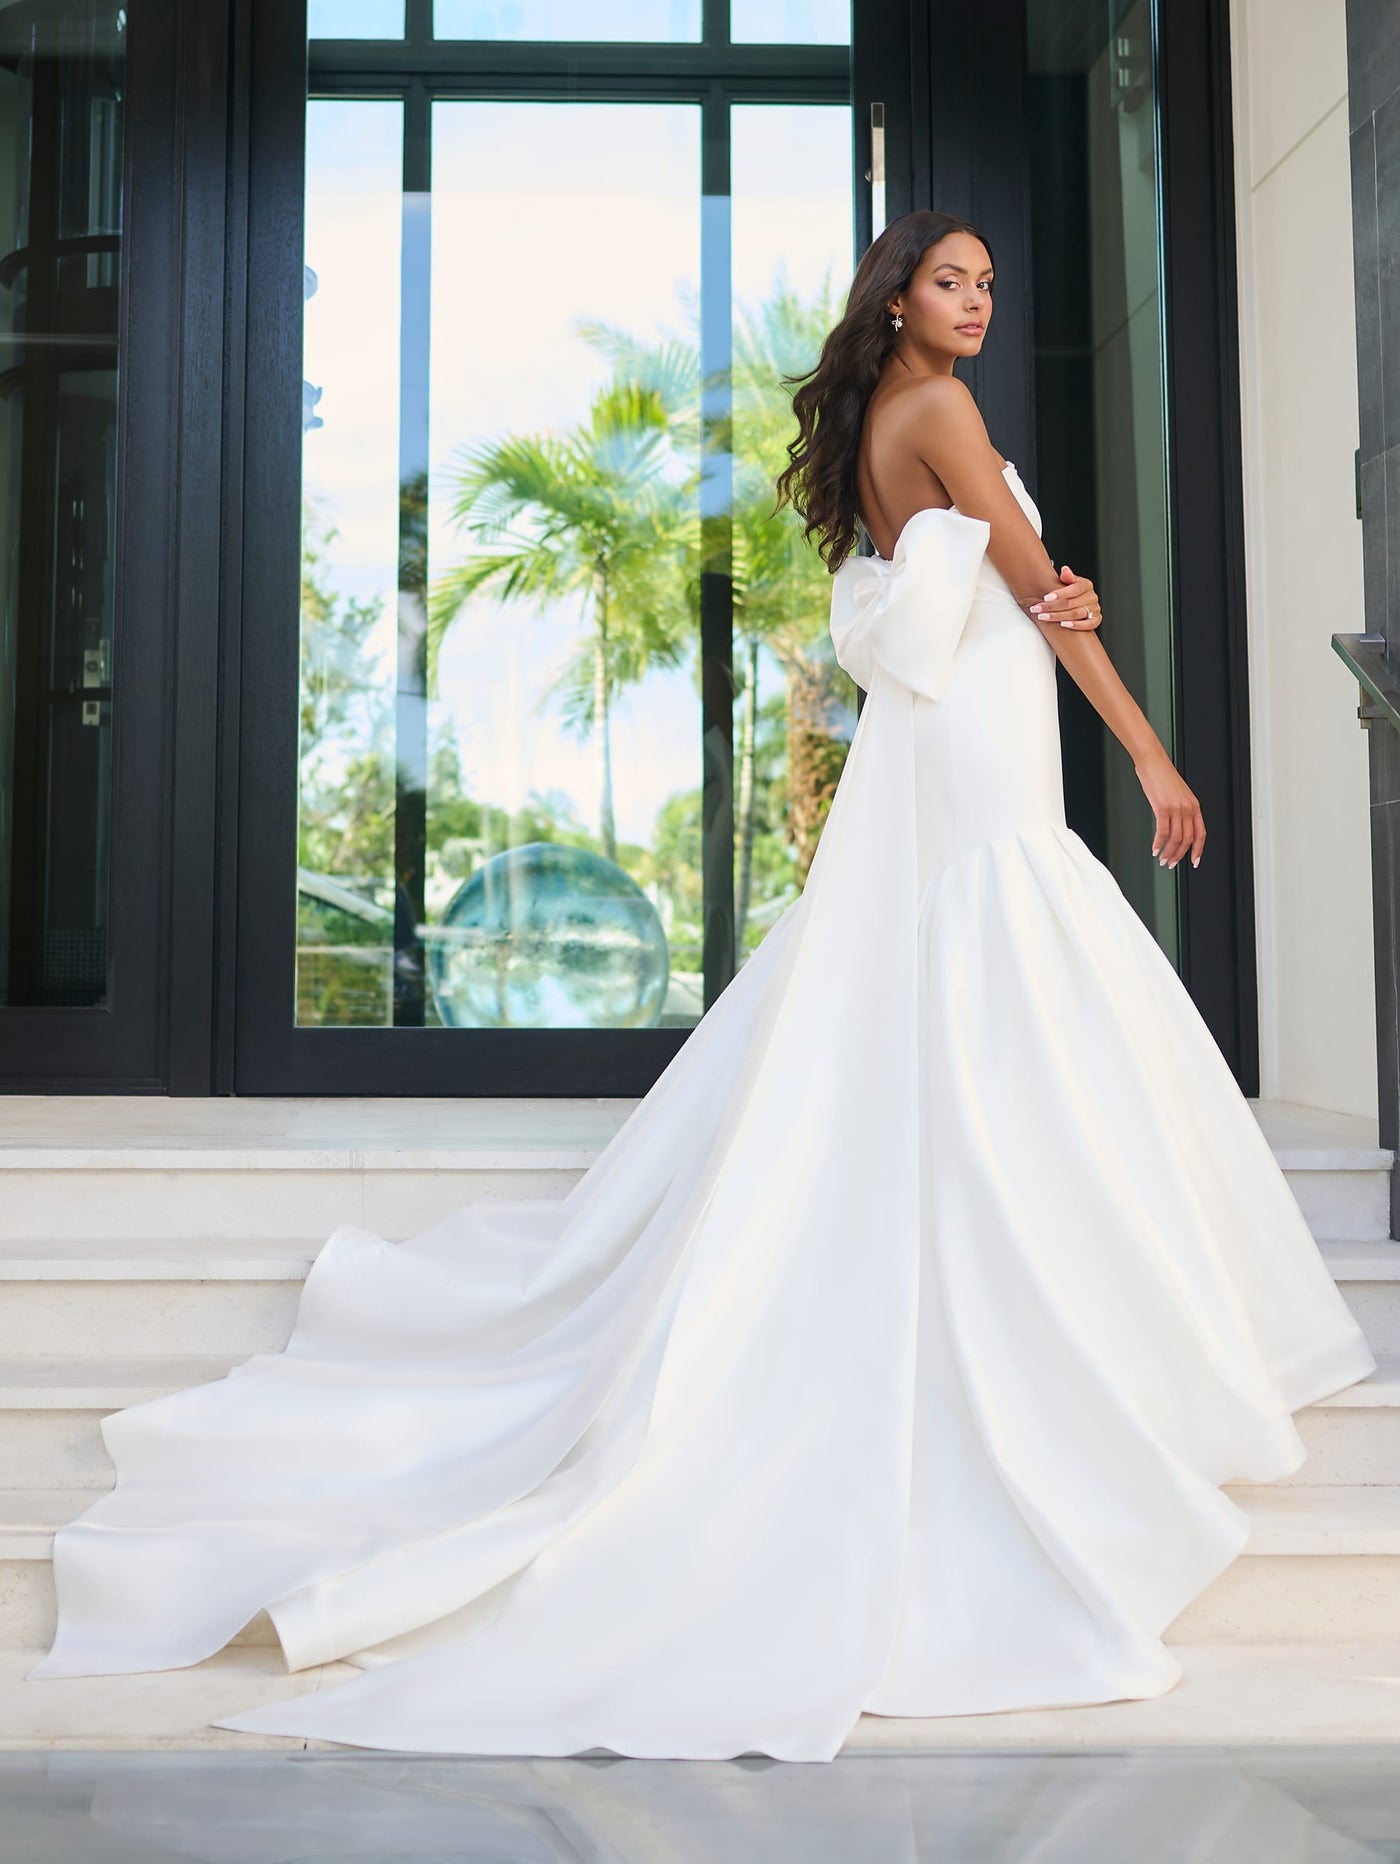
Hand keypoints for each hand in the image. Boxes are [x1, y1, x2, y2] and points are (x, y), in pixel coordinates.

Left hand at [1031, 564, 1102, 629]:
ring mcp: (1094, 609)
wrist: (1082, 605)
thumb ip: (1067, 577)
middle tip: (1036, 609)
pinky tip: (1063, 625)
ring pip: (1075, 614)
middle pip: (1070, 603)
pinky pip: (1088, 625)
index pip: (1074, 589)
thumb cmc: (1072, 593)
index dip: (1060, 594)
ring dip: (1057, 616)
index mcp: (1086, 585)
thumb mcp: (1070, 583)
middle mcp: (1092, 597)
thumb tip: (1065, 570)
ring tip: (1043, 617)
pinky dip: (1076, 625)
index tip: (1046, 597)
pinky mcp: (1096, 620)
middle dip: (1051, 607)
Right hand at [1133, 747, 1205, 869]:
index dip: (1198, 850)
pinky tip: (1154, 848)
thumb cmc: (1162, 776)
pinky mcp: (1163, 808)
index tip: (1194, 861)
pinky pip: (1162, 832)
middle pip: (1187, 839)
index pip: (1201, 833)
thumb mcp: (1177, 794)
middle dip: (1179, 855)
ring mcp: (1176, 808)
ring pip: (1175, 838)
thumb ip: (1180, 810)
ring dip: (1168, 852)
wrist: (1153, 762)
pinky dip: (1158, 843)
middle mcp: (1188, 808)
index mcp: (1194, 805)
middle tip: (1171, 863)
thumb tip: (1175, 827)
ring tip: (1162, 858)